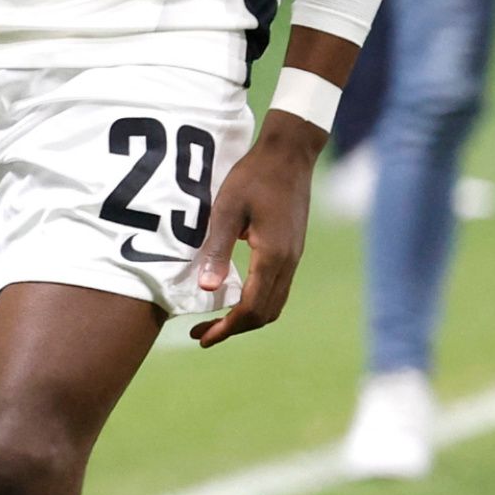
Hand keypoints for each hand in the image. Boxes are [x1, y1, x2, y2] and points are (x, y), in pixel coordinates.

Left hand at [189, 116, 316, 346]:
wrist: (288, 156)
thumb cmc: (252, 178)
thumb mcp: (225, 210)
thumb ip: (217, 250)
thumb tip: (207, 289)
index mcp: (272, 256)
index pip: (252, 307)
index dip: (227, 328)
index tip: (202, 338)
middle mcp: (287, 262)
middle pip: (265, 313)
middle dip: (234, 329)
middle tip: (201, 335)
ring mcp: (293, 257)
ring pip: (274, 303)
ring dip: (246, 317)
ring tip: (215, 321)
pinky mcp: (292, 250)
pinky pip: (277, 288)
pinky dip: (257, 301)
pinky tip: (234, 296)